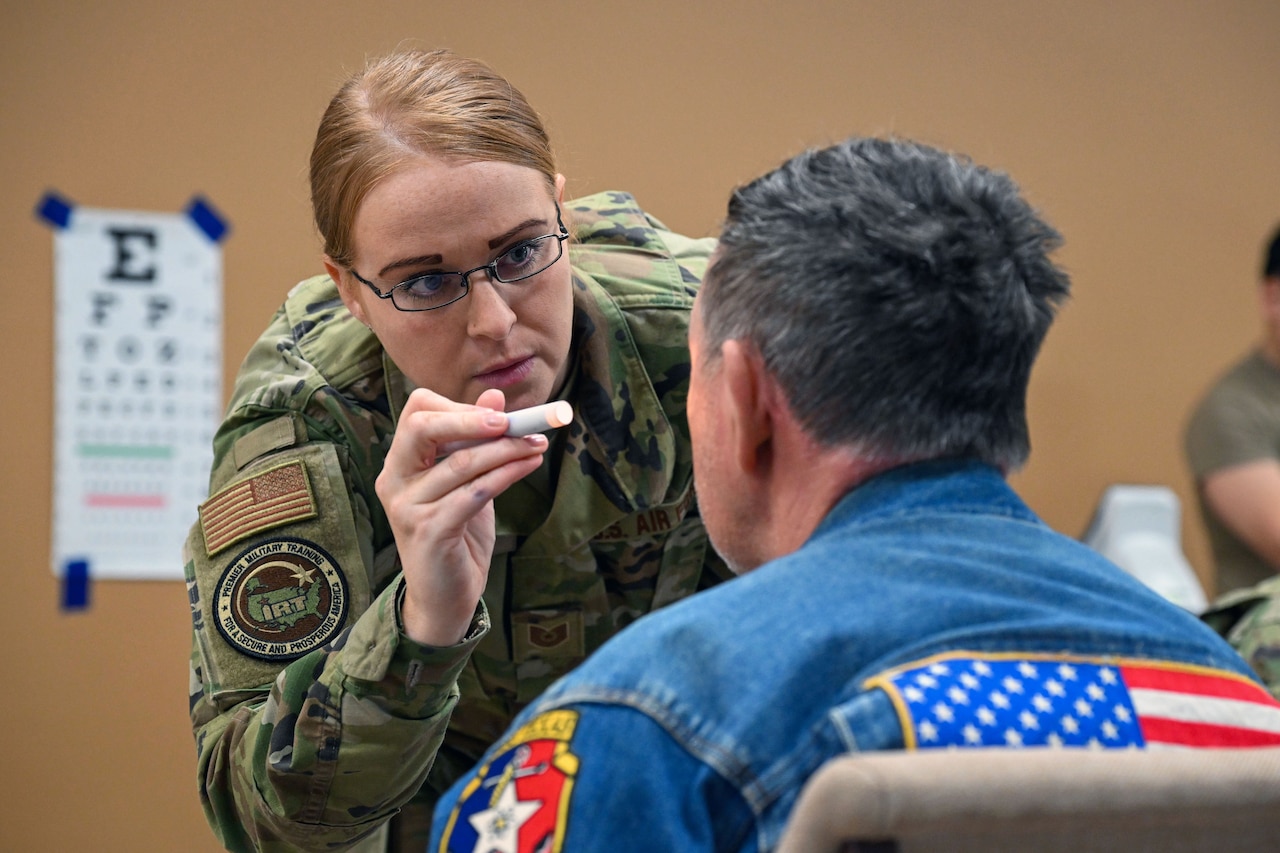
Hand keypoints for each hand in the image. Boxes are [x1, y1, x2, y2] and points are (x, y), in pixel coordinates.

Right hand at [376, 387, 548, 645]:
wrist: (444, 598)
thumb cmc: (456, 533)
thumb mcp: (466, 481)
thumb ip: (474, 441)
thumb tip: (495, 396)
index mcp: (399, 462)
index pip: (417, 411)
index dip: (460, 407)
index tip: (499, 415)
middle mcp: (394, 480)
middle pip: (422, 428)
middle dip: (472, 419)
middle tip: (513, 422)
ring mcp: (407, 507)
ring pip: (460, 463)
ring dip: (506, 449)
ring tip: (538, 445)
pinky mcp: (429, 532)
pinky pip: (473, 493)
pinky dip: (505, 475)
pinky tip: (528, 466)